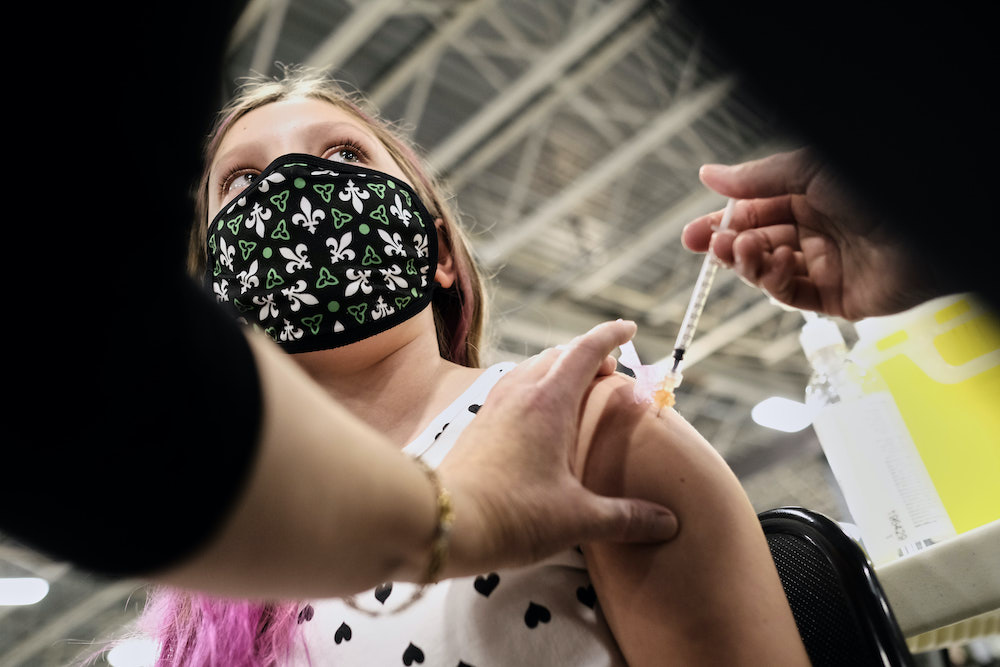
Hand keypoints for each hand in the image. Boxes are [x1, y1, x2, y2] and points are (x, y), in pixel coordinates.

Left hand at [437, 320, 678, 576]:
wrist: (441, 521)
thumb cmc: (513, 515)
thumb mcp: (578, 518)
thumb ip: (626, 517)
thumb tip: (668, 522)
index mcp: (550, 401)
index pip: (586, 351)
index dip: (611, 335)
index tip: (630, 328)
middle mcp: (520, 392)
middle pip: (558, 354)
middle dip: (587, 354)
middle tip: (611, 372)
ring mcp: (495, 405)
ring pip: (531, 368)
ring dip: (558, 369)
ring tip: (577, 390)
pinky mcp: (478, 423)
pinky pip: (512, 388)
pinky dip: (535, 388)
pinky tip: (538, 418)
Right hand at [682, 147, 938, 319]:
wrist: (925, 230)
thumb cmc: (874, 190)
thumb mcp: (808, 172)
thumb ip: (756, 178)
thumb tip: (708, 174)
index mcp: (808, 198)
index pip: (752, 214)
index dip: (720, 224)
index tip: (690, 235)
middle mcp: (814, 231)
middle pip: (755, 244)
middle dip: (727, 246)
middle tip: (708, 246)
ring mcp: (824, 265)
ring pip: (767, 271)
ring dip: (748, 262)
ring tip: (743, 250)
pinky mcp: (835, 297)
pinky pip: (792, 294)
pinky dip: (776, 281)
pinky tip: (778, 263)